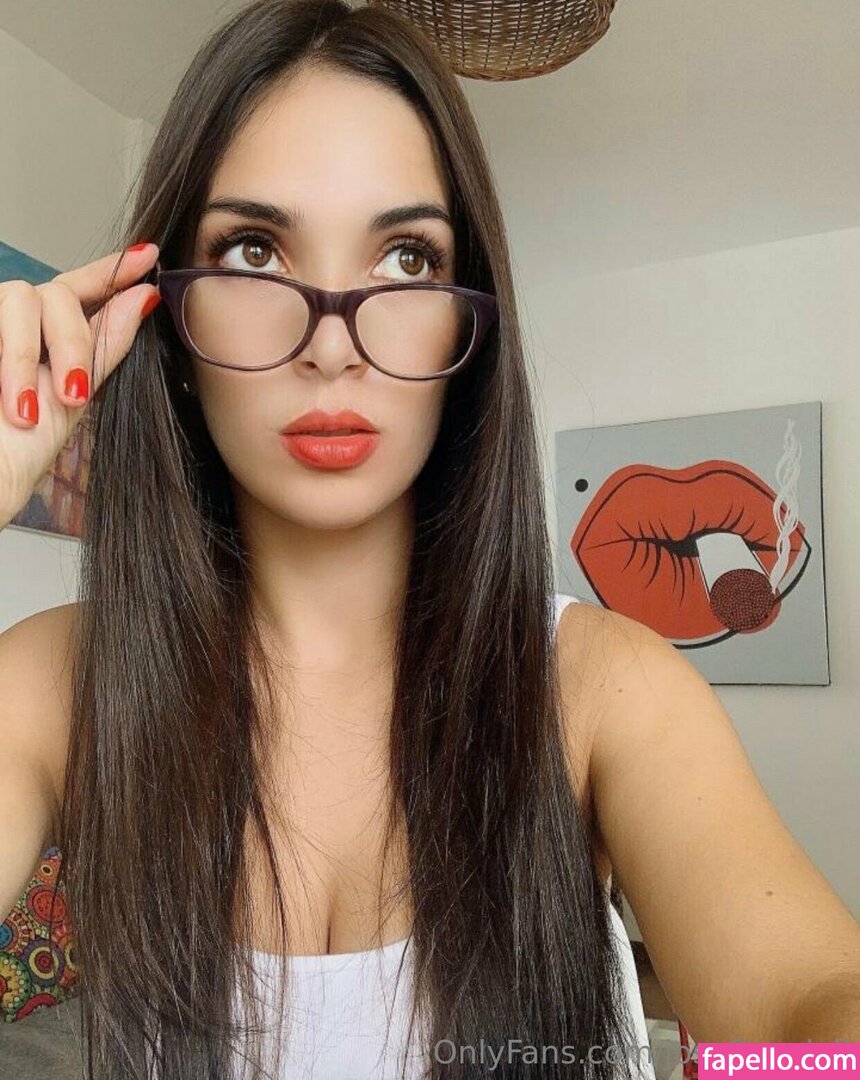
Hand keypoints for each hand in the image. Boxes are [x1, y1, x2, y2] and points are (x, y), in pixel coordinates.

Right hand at [0, 243, 160, 528]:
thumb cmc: (15, 454)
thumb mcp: (72, 399)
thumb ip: (105, 345)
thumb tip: (146, 296)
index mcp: (47, 339)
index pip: (80, 290)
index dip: (111, 271)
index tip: (149, 256)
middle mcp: (16, 325)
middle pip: (57, 293)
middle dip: (72, 342)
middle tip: (73, 394)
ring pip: (22, 297)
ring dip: (29, 355)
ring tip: (31, 410)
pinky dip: (12, 362)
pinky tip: (15, 406)